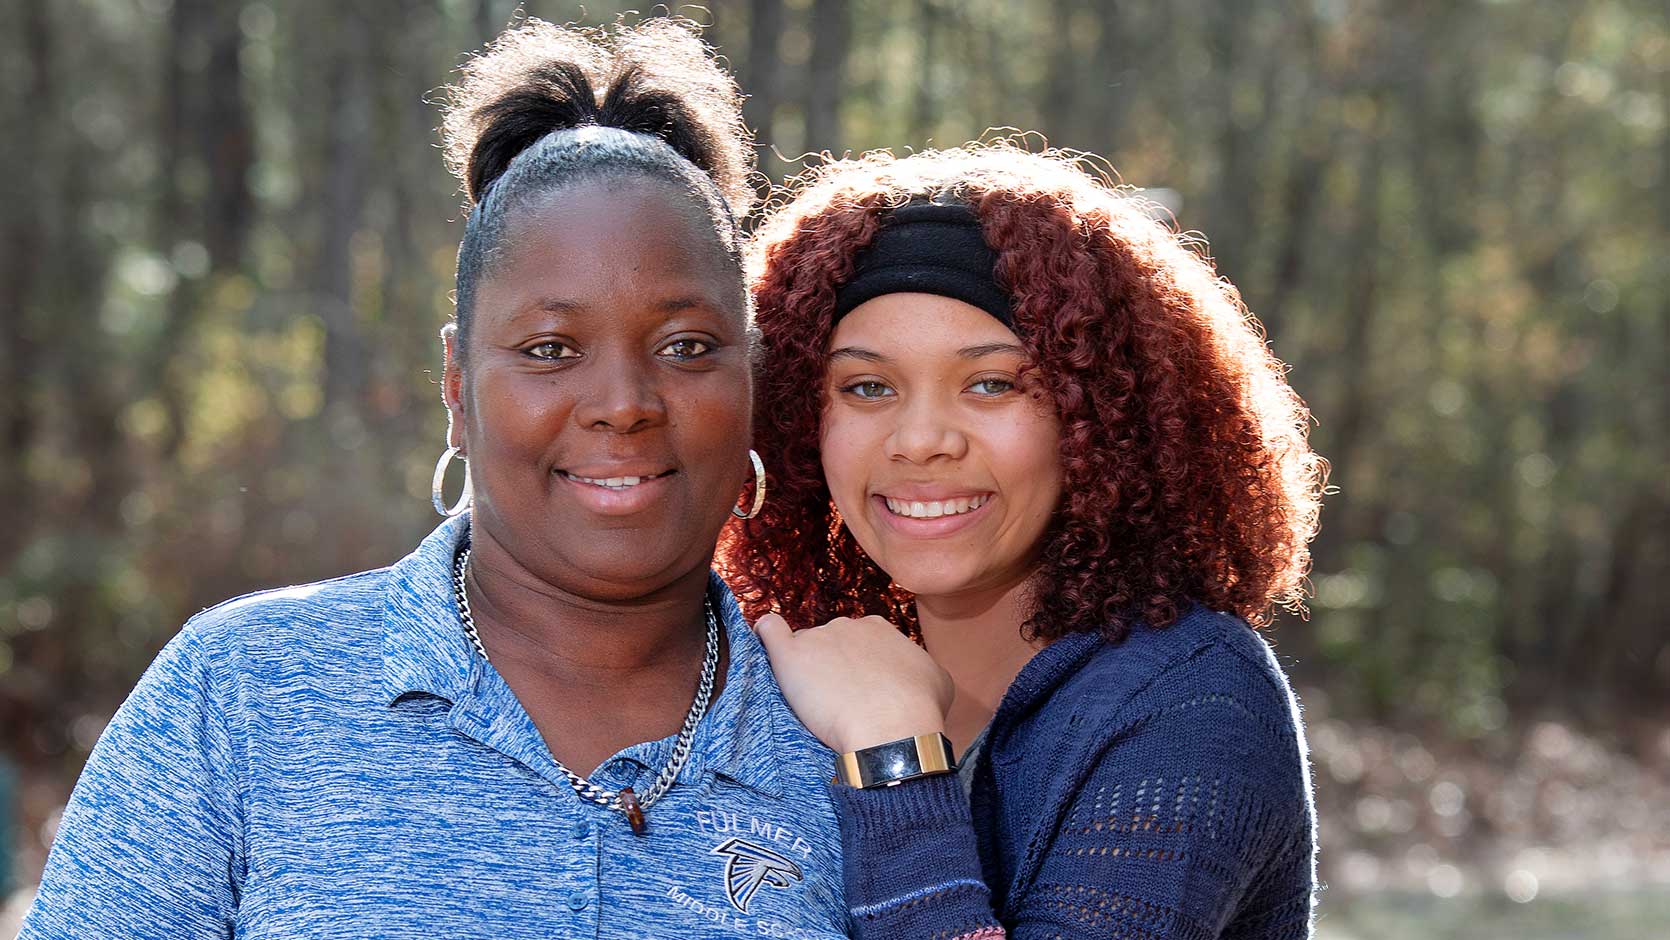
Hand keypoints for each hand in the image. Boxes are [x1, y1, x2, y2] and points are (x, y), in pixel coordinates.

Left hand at [755, 613, 953, 753]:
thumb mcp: (938, 681)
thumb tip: (914, 674)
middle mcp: (847, 625)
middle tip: (838, 704)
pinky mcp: (791, 654)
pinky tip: (766, 641)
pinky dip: (767, 633)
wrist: (892, 729)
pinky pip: (769, 630)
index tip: (858, 693)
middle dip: (830, 669)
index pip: (857, 642)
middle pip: (828, 644)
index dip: (855, 669)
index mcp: (879, 629)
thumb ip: (919, 668)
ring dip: (806, 670)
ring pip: (803, 649)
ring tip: (814, 704)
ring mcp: (818, 636)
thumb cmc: (919, 710)